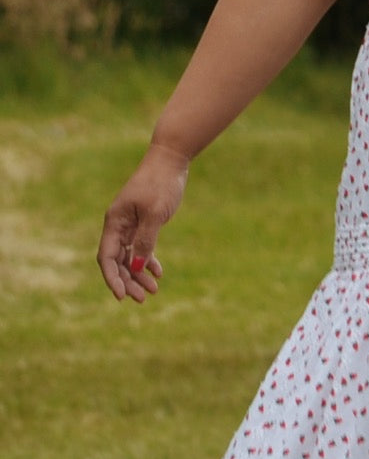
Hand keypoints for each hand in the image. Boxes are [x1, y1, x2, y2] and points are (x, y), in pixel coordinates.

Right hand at [96, 143, 188, 301]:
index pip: (107, 257)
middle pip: (118, 260)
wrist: (171, 160)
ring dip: (139, 274)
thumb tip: (137, 267)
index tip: (121, 296)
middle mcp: (119, 225)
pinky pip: (142, 247)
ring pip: (130, 256)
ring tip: (153, 291)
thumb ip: (146, 240)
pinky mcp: (144, 221)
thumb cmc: (161, 183)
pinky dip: (148, 260)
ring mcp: (131, 224)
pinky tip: (158, 273)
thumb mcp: (155, 213)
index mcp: (115, 222)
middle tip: (143, 298)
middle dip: (128, 281)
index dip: (112, 278)